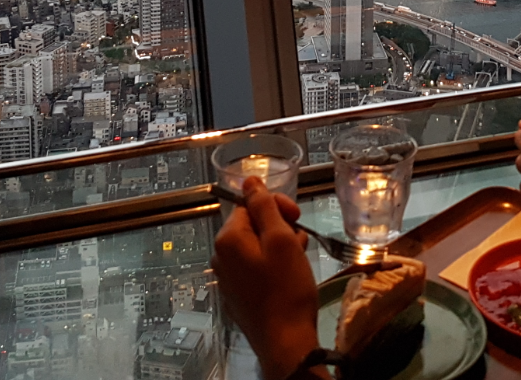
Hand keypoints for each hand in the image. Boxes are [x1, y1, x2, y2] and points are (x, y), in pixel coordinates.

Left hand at [211, 178, 320, 379]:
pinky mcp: (237, 296)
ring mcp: (227, 279)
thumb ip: (264, 206)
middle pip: (251, 226)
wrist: (285, 341)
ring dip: (278, 247)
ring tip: (298, 260)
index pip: (250, 205)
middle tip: (299, 242)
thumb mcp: (281, 240)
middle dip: (278, 229)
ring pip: (255, 248)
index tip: (297, 217)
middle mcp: (221, 256)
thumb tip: (248, 180)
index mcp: (228, 239)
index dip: (276, 207)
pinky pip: (254, 268)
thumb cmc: (286, 288)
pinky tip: (289, 276)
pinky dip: (272, 266)